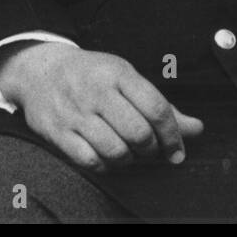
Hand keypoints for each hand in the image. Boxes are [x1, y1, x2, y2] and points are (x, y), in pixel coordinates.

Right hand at [0, 42, 204, 172]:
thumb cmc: (93, 76)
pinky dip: (106, 165)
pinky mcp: (58, 131)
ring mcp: (75, 112)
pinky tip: (108, 157)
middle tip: (150, 149)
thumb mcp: (127, 78)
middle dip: (151, 149)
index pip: (156, 108)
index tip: (177, 150)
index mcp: (118, 73)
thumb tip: (196, 129)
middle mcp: (96, 91)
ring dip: (129, 159)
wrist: (40, 71)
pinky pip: (90, 160)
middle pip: (138, 133)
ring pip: (115, 150)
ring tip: (128, 151)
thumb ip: (161, 106)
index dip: (173, 135)